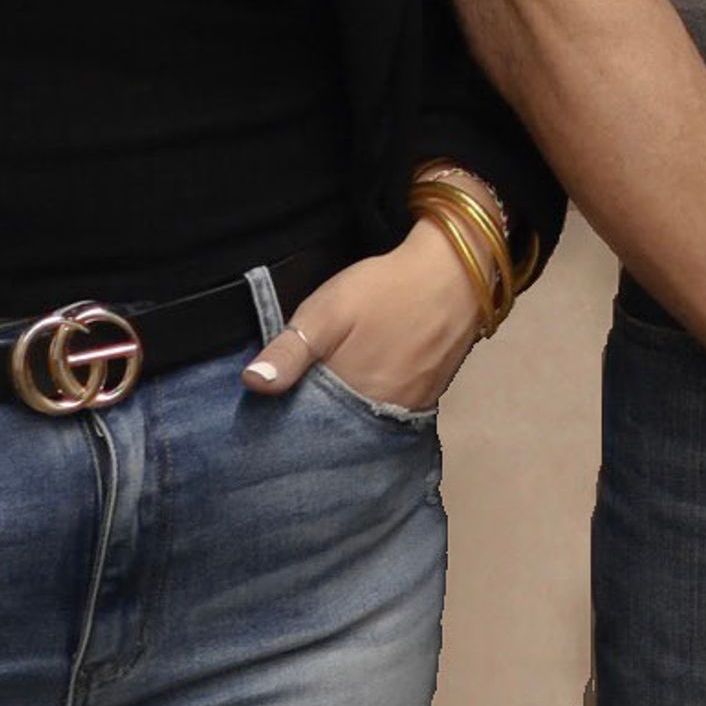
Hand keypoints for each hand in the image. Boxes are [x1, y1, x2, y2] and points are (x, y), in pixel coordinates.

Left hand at [243, 220, 487, 411]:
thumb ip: (291, 350)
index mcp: (352, 399)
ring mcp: (409, 409)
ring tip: (321, 402)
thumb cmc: (385, 289)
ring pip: (364, 426)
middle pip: (338, 433)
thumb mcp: (327, 311)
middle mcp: (382, 416)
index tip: (266, 415)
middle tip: (293, 405)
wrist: (454, 272)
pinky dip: (370, 410)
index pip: (308, 430)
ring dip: (342, 420)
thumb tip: (252, 385)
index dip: (286, 422)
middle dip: (314, 424)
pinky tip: (358, 393)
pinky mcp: (428, 398)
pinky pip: (389, 416)